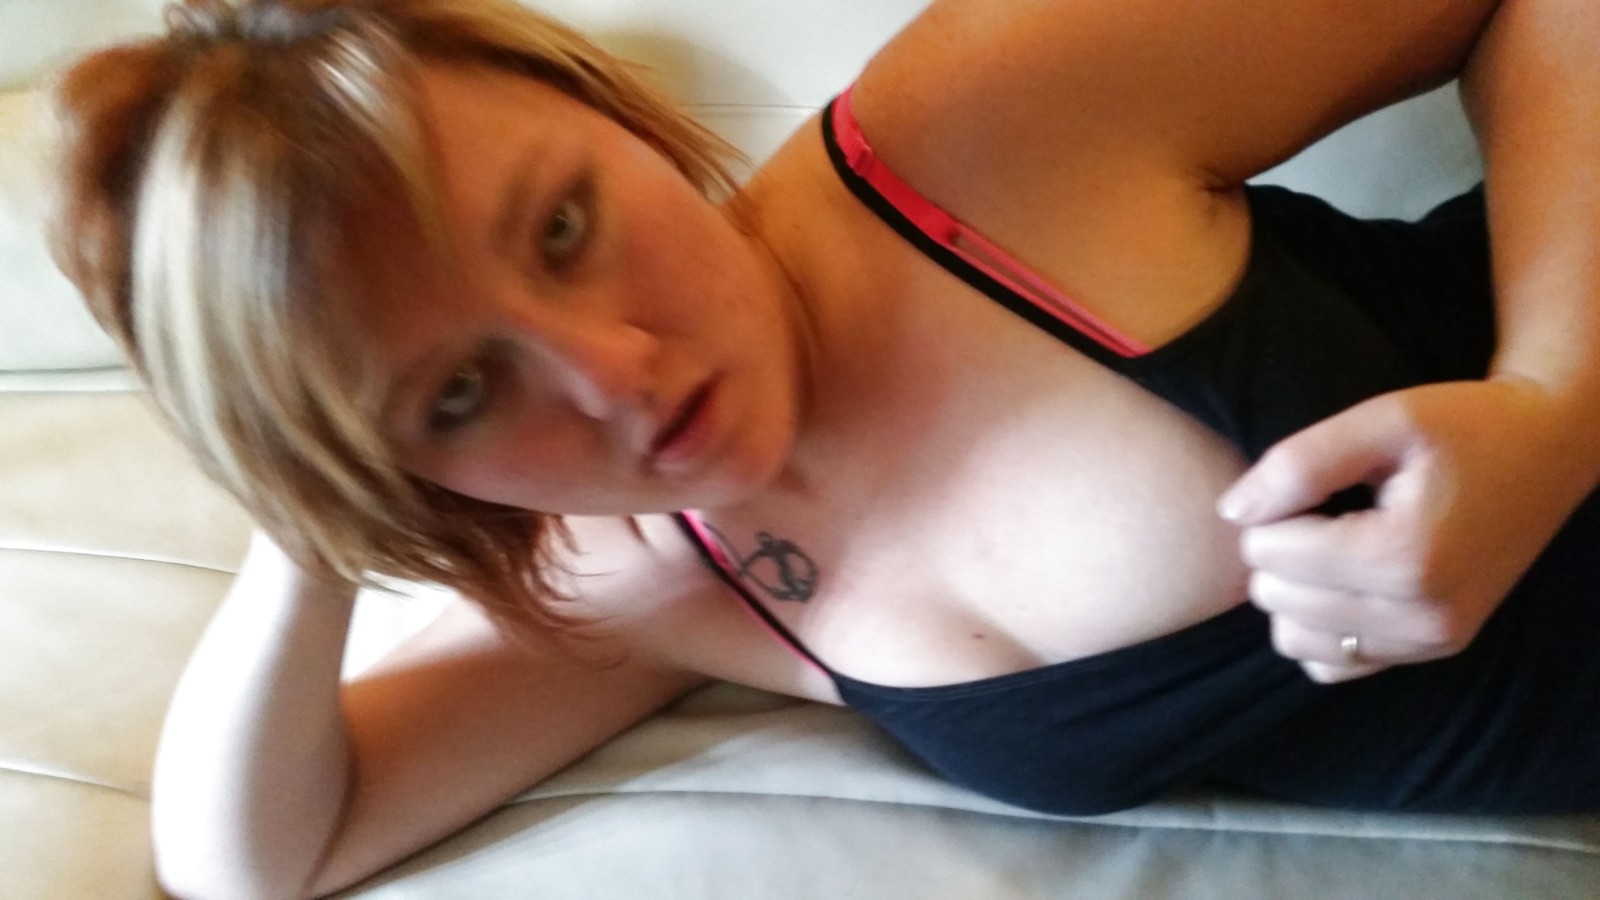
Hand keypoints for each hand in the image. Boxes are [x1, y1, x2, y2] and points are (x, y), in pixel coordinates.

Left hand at [1217, 379, 1595, 682]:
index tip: (1314, 482)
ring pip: (1294, 640)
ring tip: (1332, 543)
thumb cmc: (1465, 425)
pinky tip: (1345, 580)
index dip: (1271, 509)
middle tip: (1324, 510)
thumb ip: (1299, 463)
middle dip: (1280, 550)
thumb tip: (1231, 513)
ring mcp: (1430, 642)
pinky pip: (1332, 665)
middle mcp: (1421, 616)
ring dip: (1293, 592)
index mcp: (1405, 557)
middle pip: (1276, 598)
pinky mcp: (1433, 652)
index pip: (1269, 553)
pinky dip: (1320, 627)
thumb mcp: (1383, 419)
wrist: (1548, 452)